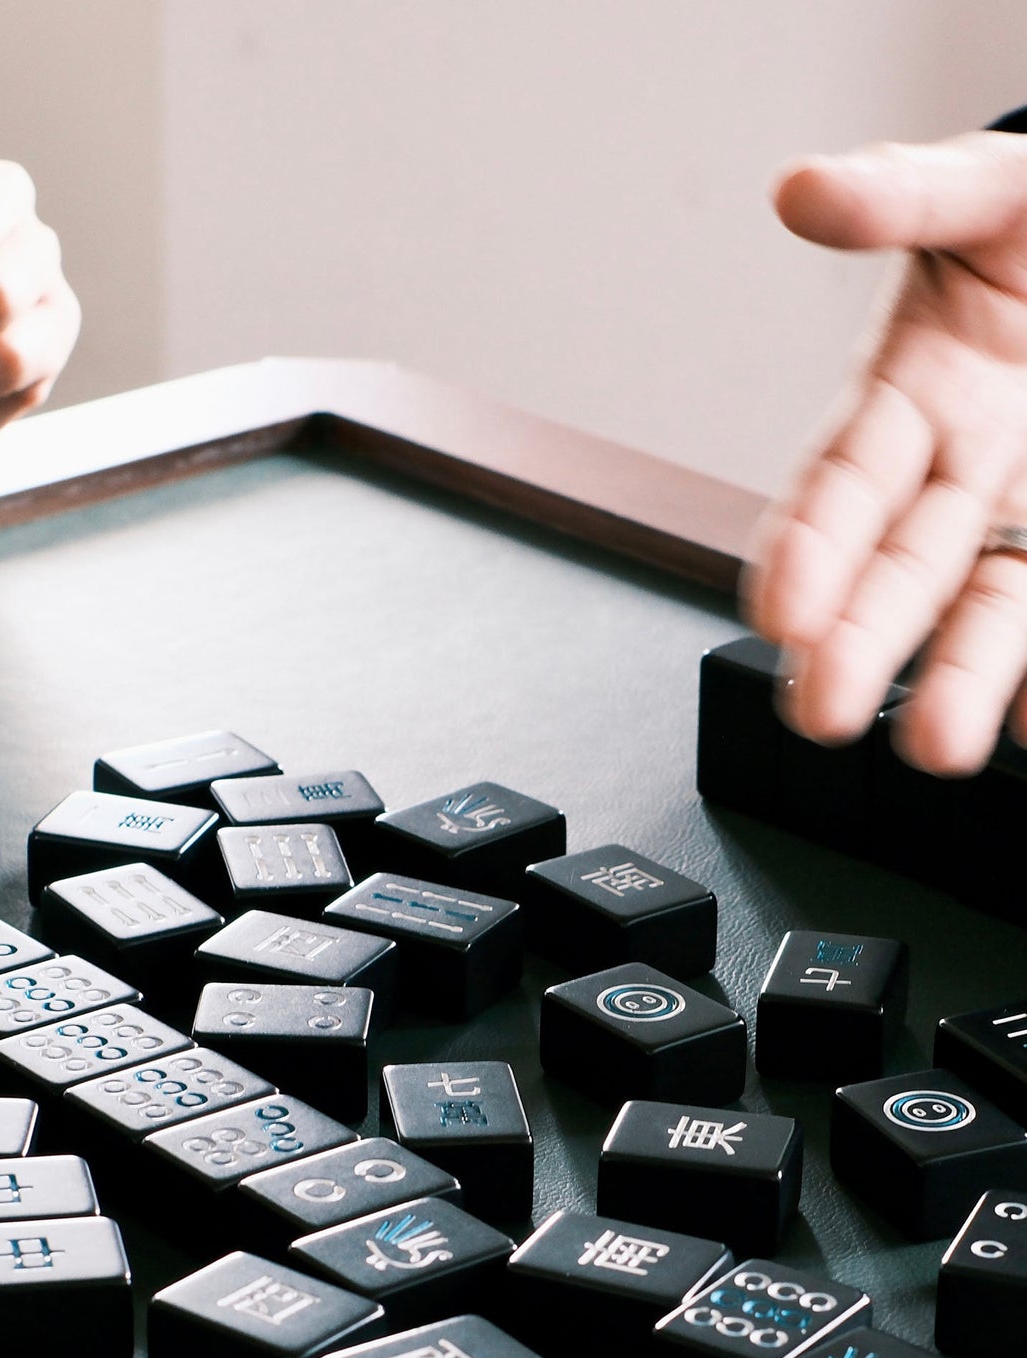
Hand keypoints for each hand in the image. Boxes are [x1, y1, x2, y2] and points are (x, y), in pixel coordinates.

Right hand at [746, 130, 1026, 774]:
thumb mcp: (991, 186)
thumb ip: (904, 196)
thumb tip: (800, 191)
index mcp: (910, 394)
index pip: (841, 483)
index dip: (808, 545)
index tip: (781, 610)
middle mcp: (960, 475)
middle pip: (898, 572)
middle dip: (859, 645)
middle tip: (822, 711)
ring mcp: (1026, 515)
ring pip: (985, 614)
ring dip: (957, 682)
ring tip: (939, 746)